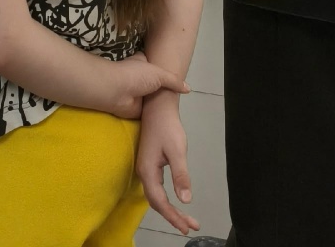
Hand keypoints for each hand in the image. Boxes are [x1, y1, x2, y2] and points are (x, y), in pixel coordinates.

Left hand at [105, 54, 188, 120]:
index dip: (160, 67)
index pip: (152, 63)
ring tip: (177, 108)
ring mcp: (138, 93)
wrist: (118, 93)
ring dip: (159, 103)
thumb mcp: (159, 73)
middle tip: (179, 96)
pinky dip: (156, 114)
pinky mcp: (137, 108)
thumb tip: (188, 89)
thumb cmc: (136, 75)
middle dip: (163, 88)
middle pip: (154, 82)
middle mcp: (139, 78)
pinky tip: (168, 119)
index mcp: (142, 64)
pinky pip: (150, 111)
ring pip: (152, 98)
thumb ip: (174, 81)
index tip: (173, 74)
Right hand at [137, 92, 199, 233]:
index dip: (173, 216)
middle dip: (173, 216)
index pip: (159, 201)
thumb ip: (181, 175)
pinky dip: (167, 199)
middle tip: (191, 226)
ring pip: (156, 196)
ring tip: (187, 219)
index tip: (188, 227)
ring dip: (170, 209)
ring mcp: (145, 168)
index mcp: (148, 171)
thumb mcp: (177, 150)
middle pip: (156, 202)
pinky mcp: (150, 164)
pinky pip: (156, 188)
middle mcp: (144, 172)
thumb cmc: (167, 127)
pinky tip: (176, 200)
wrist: (157, 106)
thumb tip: (186, 201)